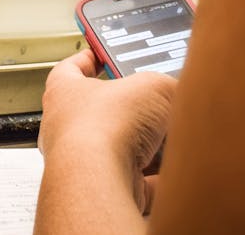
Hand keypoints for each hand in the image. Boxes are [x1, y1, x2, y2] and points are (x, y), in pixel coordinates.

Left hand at [38, 49, 175, 214]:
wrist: (97, 180)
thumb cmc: (102, 127)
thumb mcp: (152, 86)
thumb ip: (166, 85)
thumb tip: (179, 91)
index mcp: (64, 92)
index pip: (72, 69)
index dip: (91, 58)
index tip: (103, 54)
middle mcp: (68, 128)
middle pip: (104, 113)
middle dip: (135, 110)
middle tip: (158, 103)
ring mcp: (83, 163)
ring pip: (122, 151)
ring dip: (149, 147)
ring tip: (172, 138)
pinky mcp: (103, 190)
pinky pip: (137, 184)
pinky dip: (159, 180)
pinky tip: (176, 172)